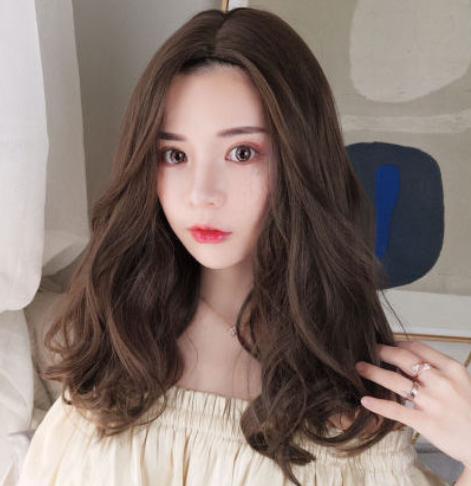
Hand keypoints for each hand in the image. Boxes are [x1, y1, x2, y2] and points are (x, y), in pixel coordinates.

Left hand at [355, 340, 470, 467]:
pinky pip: (396, 410)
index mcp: (452, 369)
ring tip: (359, 368)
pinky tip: (365, 400)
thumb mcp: (461, 382)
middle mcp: (442, 382)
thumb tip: (404, 360)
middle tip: (369, 349)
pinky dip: (378, 404)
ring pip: (396, 382)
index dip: (398, 344)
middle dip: (382, 352)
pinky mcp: (426, 422)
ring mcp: (433, 402)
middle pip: (404, 360)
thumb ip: (436, 369)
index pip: (418, 348)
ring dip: (374, 373)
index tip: (387, 344)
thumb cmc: (470, 409)